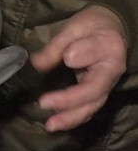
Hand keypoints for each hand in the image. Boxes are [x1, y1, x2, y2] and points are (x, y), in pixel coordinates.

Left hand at [30, 5, 127, 131]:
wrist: (110, 29)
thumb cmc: (92, 25)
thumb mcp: (75, 26)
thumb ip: (58, 45)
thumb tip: (39, 63)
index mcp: (109, 49)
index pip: (97, 58)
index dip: (81, 59)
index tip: (65, 57)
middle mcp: (111, 72)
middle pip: (94, 93)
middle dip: (70, 103)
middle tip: (43, 104)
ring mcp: (105, 85)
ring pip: (92, 106)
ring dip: (71, 118)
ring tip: (50, 125)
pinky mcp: (97, 92)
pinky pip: (88, 108)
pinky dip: (73, 117)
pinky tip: (57, 123)